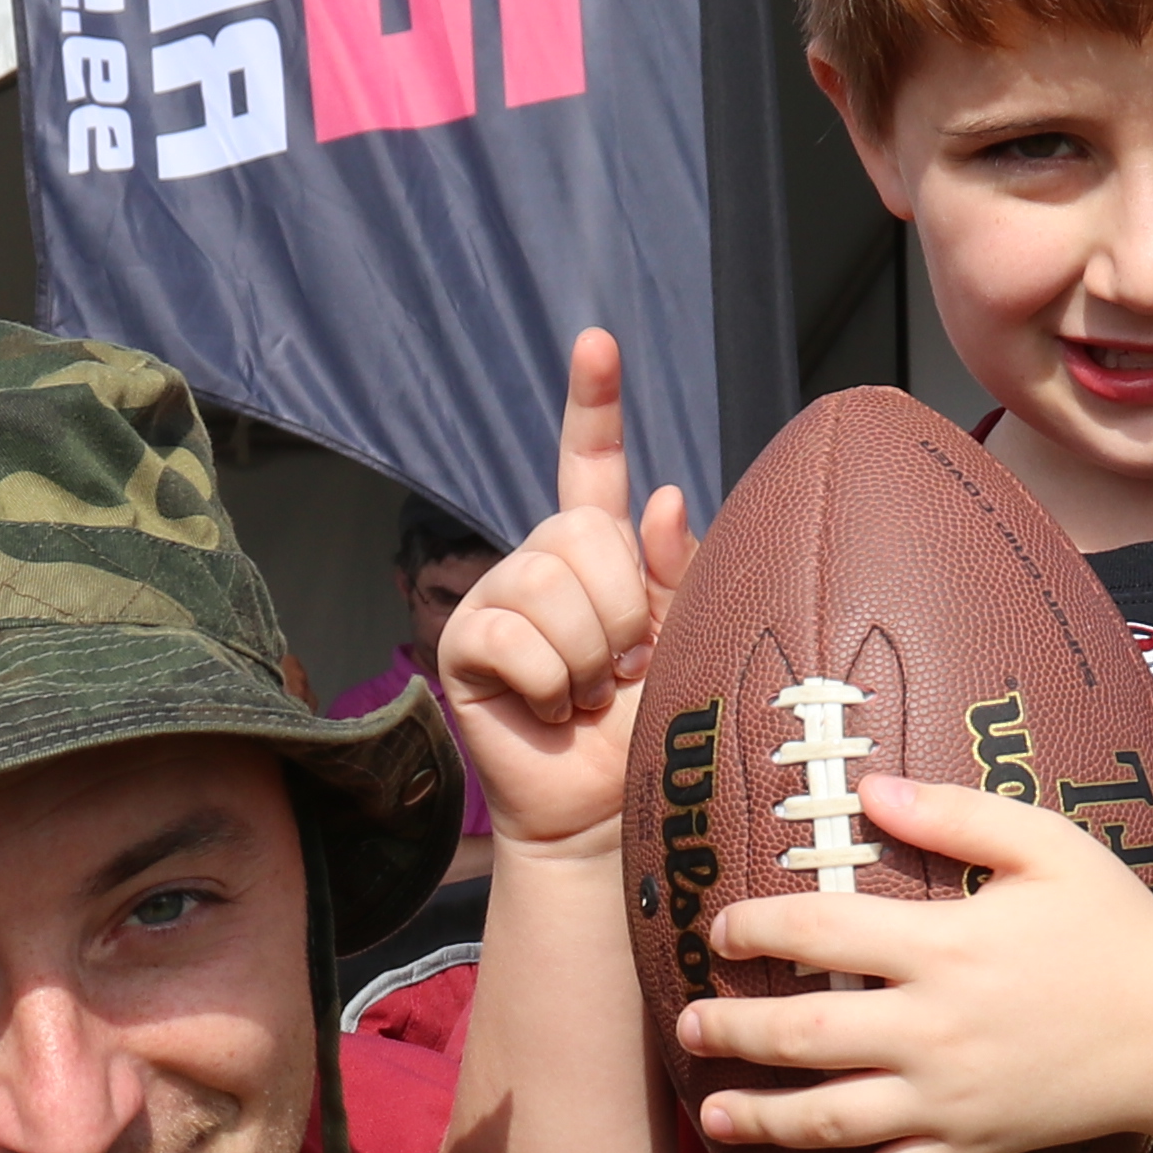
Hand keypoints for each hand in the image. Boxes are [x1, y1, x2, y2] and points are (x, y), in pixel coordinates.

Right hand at [439, 330, 690, 859]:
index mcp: (599, 552)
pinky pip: (516, 634)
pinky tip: (552, 709)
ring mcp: (498, 600)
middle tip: (623, 666)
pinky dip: (550, 682)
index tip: (597, 342)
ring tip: (590, 692)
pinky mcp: (466, 644)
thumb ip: (674, 570)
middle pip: (581, 532)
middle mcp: (543, 564)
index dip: (593, 403)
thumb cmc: (655, 728)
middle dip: (619, 607)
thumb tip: (658, 495)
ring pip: (551, 584)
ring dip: (588, 652)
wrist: (610, 810)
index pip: (590, 463)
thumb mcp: (686, 637)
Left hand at [677, 771, 1152, 1152]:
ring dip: (762, 1118)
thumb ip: (955, 812)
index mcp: (945, 945)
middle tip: (686, 1026)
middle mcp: (936, 1028)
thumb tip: (867, 788)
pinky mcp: (974, 1147)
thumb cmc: (1113, 926)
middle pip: (805, 1033)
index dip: (757, 926)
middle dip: (734, 1030)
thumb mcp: (1046, 844)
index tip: (722, 927)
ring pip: (832, 1118)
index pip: (821, 930)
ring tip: (712, 1112)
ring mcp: (951, 1098)